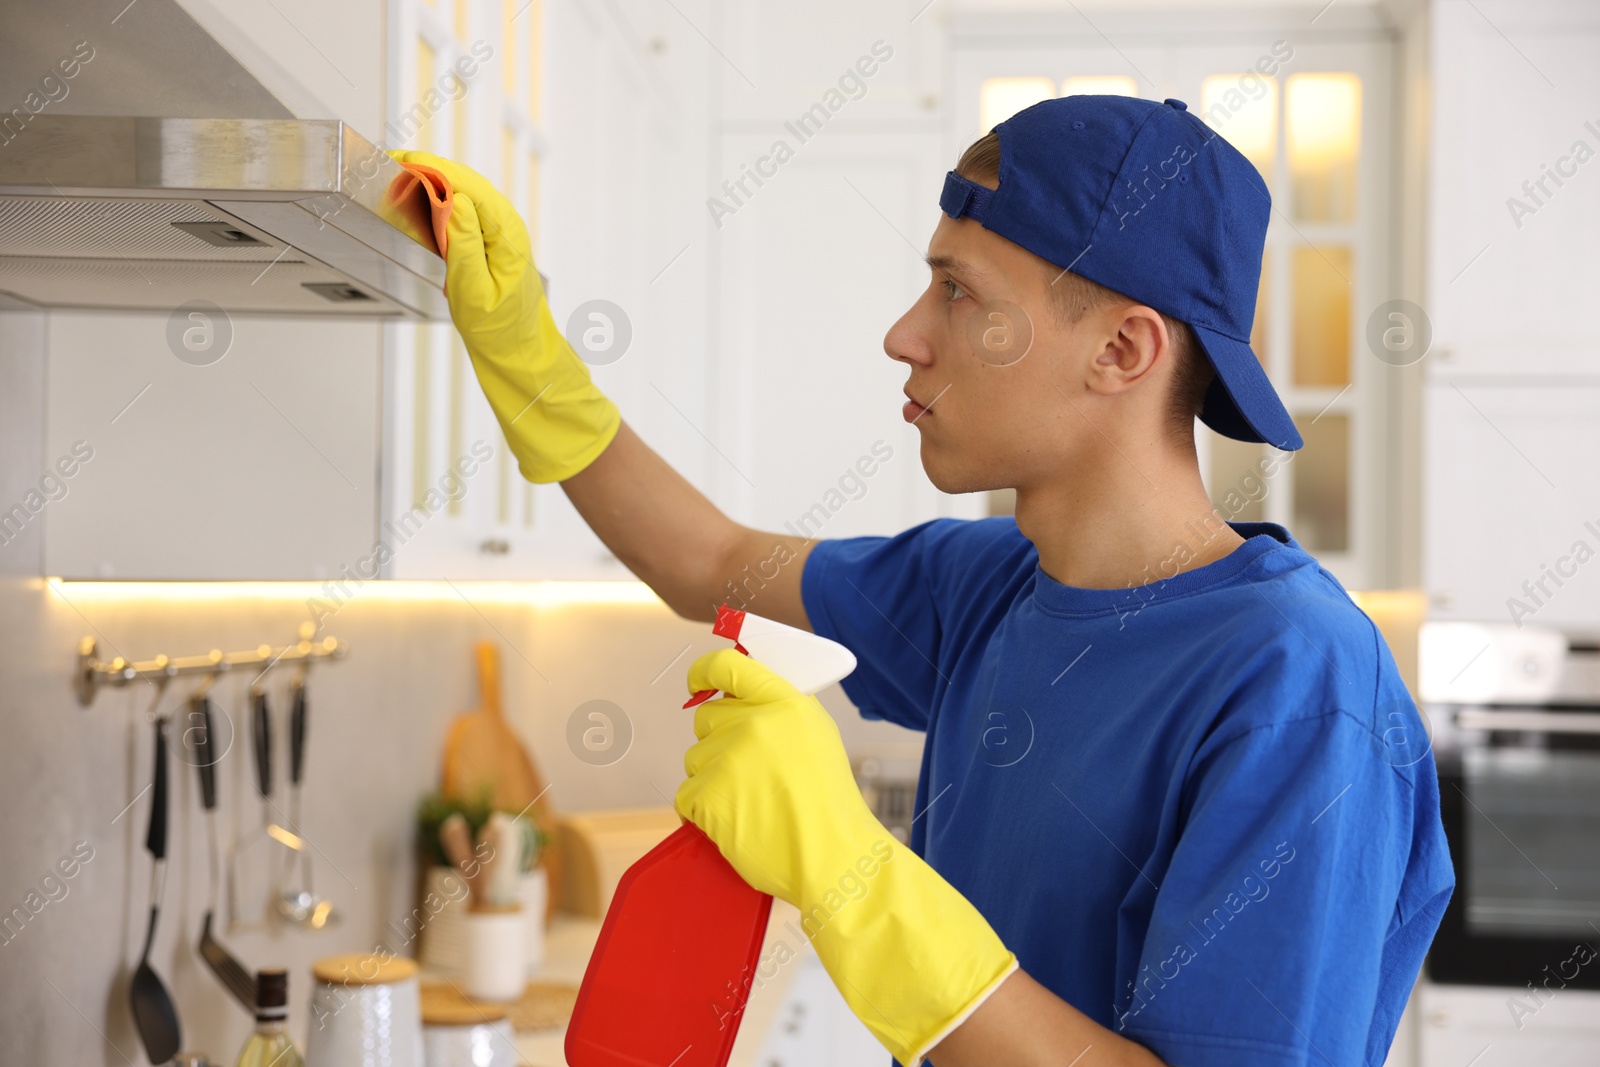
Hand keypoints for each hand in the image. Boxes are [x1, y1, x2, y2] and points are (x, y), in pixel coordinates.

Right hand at [389, 151, 619, 482]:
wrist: (519, 355)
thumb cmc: (499, 332)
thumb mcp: (473, 292)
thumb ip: (463, 244)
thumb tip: (454, 201)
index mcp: (507, 236)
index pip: (468, 187)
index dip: (433, 168)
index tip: (401, 161)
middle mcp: (508, 228)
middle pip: (466, 182)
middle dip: (429, 169)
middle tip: (392, 164)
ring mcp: (501, 233)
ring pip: (465, 193)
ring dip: (433, 182)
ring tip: (400, 178)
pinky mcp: (491, 242)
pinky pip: (464, 211)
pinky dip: (440, 202)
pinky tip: (420, 201)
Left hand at [675, 649, 882, 905]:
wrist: (832, 855)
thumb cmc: (828, 803)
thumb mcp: (817, 735)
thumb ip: (780, 709)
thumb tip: (741, 697)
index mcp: (784, 702)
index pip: (728, 666)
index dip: (704, 672)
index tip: (698, 683)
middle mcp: (753, 722)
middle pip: (707, 716)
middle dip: (718, 740)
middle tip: (747, 770)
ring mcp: (727, 758)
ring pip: (695, 757)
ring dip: (712, 778)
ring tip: (749, 801)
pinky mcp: (706, 795)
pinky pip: (686, 794)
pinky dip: (702, 810)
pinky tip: (734, 820)